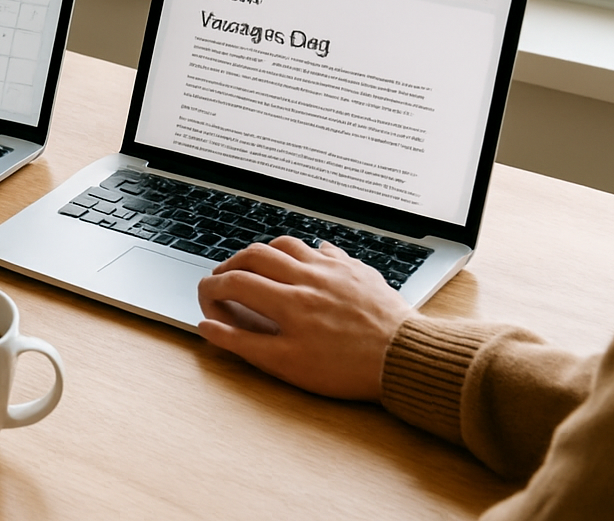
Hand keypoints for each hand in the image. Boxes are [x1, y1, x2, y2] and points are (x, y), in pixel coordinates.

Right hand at [196, 236, 412, 400]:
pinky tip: (306, 265)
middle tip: (224, 280)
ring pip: (287, 243)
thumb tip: (210, 327)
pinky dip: (306, 253)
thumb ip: (244, 343)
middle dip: (231, 265)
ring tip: (259, 268)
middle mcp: (307, 277)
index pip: (234, 282)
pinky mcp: (355, 269)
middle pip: (255, 254)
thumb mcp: (289, 366)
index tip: (207, 301)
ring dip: (265, 253)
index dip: (212, 289)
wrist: (405, 358)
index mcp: (288, 302)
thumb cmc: (347, 369)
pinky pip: (324, 248)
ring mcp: (333, 269)